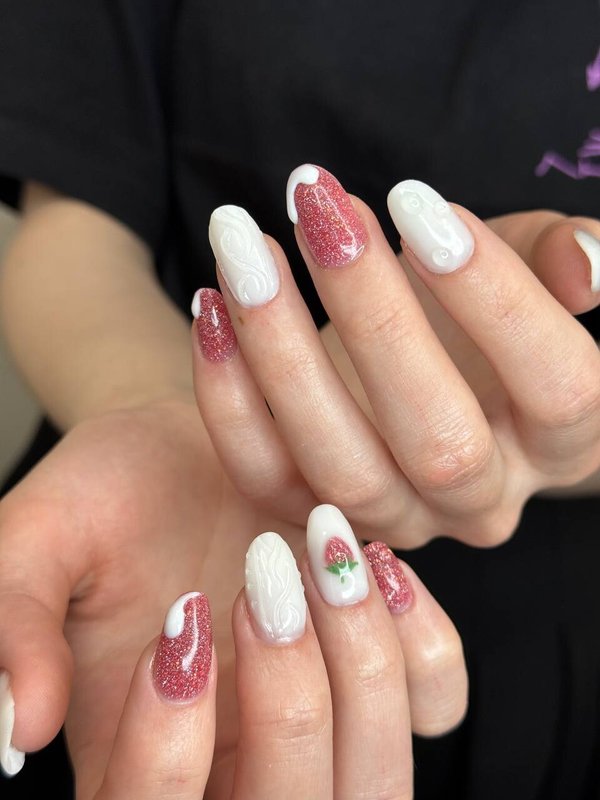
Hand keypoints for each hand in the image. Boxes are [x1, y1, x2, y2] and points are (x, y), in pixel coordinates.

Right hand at [0, 401, 465, 796]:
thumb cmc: (112, 492)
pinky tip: (376, 565)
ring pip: (375, 781)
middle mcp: (235, 764)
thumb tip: (16, 723)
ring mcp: (320, 726)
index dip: (170, 748)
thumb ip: (15, 620)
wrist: (192, 445)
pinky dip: (420, 641)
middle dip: (290, 697)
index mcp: (136, 757)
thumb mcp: (40, 535)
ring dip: (361, 661)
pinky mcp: (383, 674)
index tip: (180, 617)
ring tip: (323, 546)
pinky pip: (439, 705)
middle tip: (266, 568)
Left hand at [192, 166, 599, 546]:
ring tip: (242, 247)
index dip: (495, 298)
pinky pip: (267, 476)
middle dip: (374, 315)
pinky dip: (229, 398)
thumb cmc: (476, 311)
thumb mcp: (529, 267)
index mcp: (562, 442)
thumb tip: (587, 271)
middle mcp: (482, 500)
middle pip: (441, 441)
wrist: (417, 369)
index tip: (416, 200)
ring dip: (282, 351)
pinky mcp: (314, 515)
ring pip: (342, 467)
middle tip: (319, 208)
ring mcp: (395, 521)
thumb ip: (560, 257)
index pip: (560, 388)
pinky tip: (209, 308)